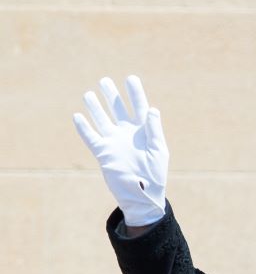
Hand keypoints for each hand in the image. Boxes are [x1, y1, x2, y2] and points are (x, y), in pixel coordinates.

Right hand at [73, 75, 168, 226]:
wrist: (142, 196)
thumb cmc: (155, 175)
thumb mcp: (159, 150)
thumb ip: (154, 129)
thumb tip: (152, 109)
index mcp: (143, 131)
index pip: (139, 107)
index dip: (135, 93)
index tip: (130, 78)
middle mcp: (127, 134)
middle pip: (118, 109)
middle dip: (112, 95)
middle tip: (104, 81)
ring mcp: (114, 142)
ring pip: (102, 119)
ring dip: (96, 107)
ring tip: (90, 94)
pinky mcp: (103, 153)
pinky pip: (91, 137)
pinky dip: (84, 127)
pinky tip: (78, 116)